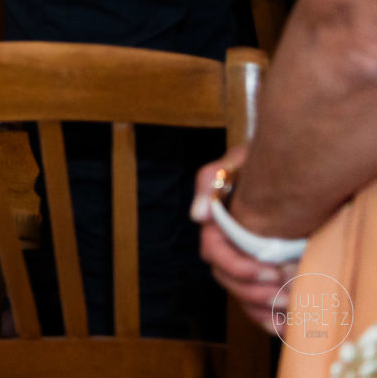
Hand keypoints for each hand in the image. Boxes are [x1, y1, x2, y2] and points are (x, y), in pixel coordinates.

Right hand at [190, 148, 295, 331]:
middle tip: (285, 292)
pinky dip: (268, 319)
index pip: (214, 255)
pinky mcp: (263, 275)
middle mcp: (227, 247)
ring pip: (241, 297)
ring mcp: (245, 262)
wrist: (291, 168)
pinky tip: (284, 326)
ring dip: (262, 308)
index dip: (239, 267)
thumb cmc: (260, 165)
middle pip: (228, 281)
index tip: (269, 270)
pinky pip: (257, 305)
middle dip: (254, 292)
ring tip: (291, 306)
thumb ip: (209, 182)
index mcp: (217, 226)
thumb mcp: (234, 162)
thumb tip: (198, 217)